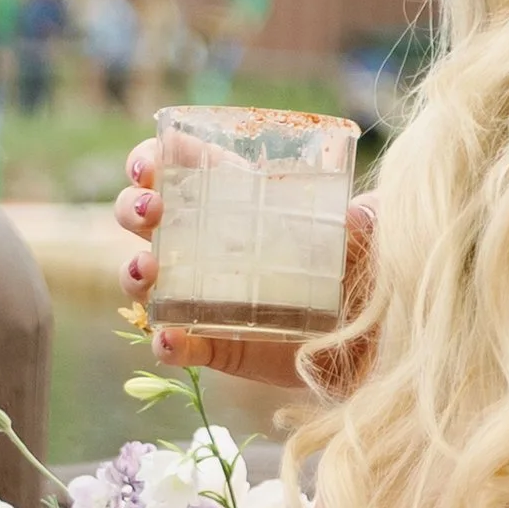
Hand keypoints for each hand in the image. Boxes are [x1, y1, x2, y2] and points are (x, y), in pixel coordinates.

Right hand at [115, 141, 378, 388]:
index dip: (150, 162)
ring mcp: (205, 296)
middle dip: (133, 209)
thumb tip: (360, 215)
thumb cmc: (365, 268)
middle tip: (150, 211)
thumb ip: (370, 219)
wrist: (375, 339)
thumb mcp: (371, 236)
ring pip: (147, 281)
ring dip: (134, 273)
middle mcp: (209, 247)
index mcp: (237, 204)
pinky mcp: (218, 343)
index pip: (177, 170)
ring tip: (147, 269)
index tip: (146, 166)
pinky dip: (167, 343)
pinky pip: (179, 344)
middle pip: (145, 219)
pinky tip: (171, 339)